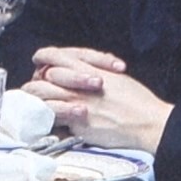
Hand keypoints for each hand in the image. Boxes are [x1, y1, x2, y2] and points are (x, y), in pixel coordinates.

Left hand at [29, 47, 171, 153]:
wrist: (146, 122)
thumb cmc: (136, 101)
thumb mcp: (114, 76)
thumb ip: (93, 71)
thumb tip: (79, 72)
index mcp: (87, 69)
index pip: (54, 55)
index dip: (43, 57)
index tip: (39, 61)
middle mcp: (77, 85)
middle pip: (42, 78)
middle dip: (35, 83)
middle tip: (34, 89)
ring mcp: (74, 105)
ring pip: (43, 100)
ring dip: (36, 103)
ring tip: (34, 108)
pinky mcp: (76, 125)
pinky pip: (53, 122)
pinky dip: (48, 122)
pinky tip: (46, 124)